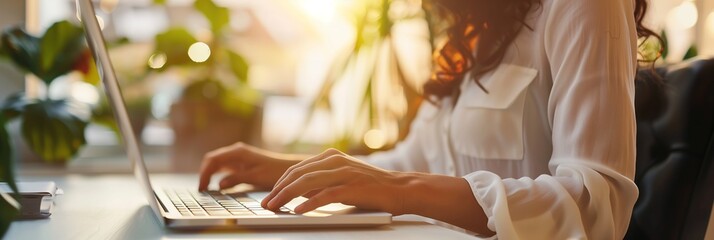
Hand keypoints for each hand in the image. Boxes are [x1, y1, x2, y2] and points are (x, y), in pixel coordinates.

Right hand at [198, 142, 298, 190]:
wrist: (288, 168)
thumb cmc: (274, 171)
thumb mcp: (255, 177)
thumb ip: (236, 179)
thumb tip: (219, 185)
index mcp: (237, 152)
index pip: (212, 159)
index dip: (204, 173)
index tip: (202, 187)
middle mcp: (235, 152)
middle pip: (212, 160)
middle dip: (205, 173)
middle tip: (202, 190)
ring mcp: (237, 157)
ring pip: (217, 164)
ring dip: (210, 174)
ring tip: (206, 189)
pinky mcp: (241, 163)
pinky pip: (224, 168)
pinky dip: (217, 175)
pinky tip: (217, 186)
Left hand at [260, 149, 408, 213]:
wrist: (401, 189)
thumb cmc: (372, 188)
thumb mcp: (343, 179)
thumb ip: (323, 182)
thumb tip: (298, 193)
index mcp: (331, 157)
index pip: (297, 168)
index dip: (279, 182)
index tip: (269, 195)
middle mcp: (335, 161)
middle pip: (297, 174)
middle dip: (277, 189)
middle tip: (265, 203)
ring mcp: (344, 173)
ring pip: (306, 182)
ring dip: (286, 195)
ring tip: (274, 207)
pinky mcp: (352, 187)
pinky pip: (325, 195)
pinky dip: (309, 203)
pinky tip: (298, 210)